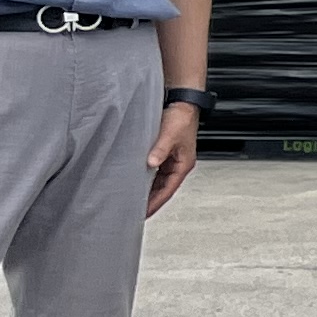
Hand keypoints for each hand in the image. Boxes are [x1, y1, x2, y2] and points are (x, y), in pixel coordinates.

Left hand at [145, 101, 200, 215]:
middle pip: (163, 189)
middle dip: (150, 201)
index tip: (144, 213)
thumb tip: (150, 163)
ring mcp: (171, 160)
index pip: (168, 190)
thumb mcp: (170, 134)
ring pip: (158, 182)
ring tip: (133, 201)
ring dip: (148, 191)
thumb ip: (160, 150)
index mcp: (183, 164)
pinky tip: (136, 183)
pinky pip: (154, 173)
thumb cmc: (181, 118)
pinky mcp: (163, 154)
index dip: (155, 203)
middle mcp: (178, 165)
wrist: (182, 103)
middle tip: (134, 212)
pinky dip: (146, 180)